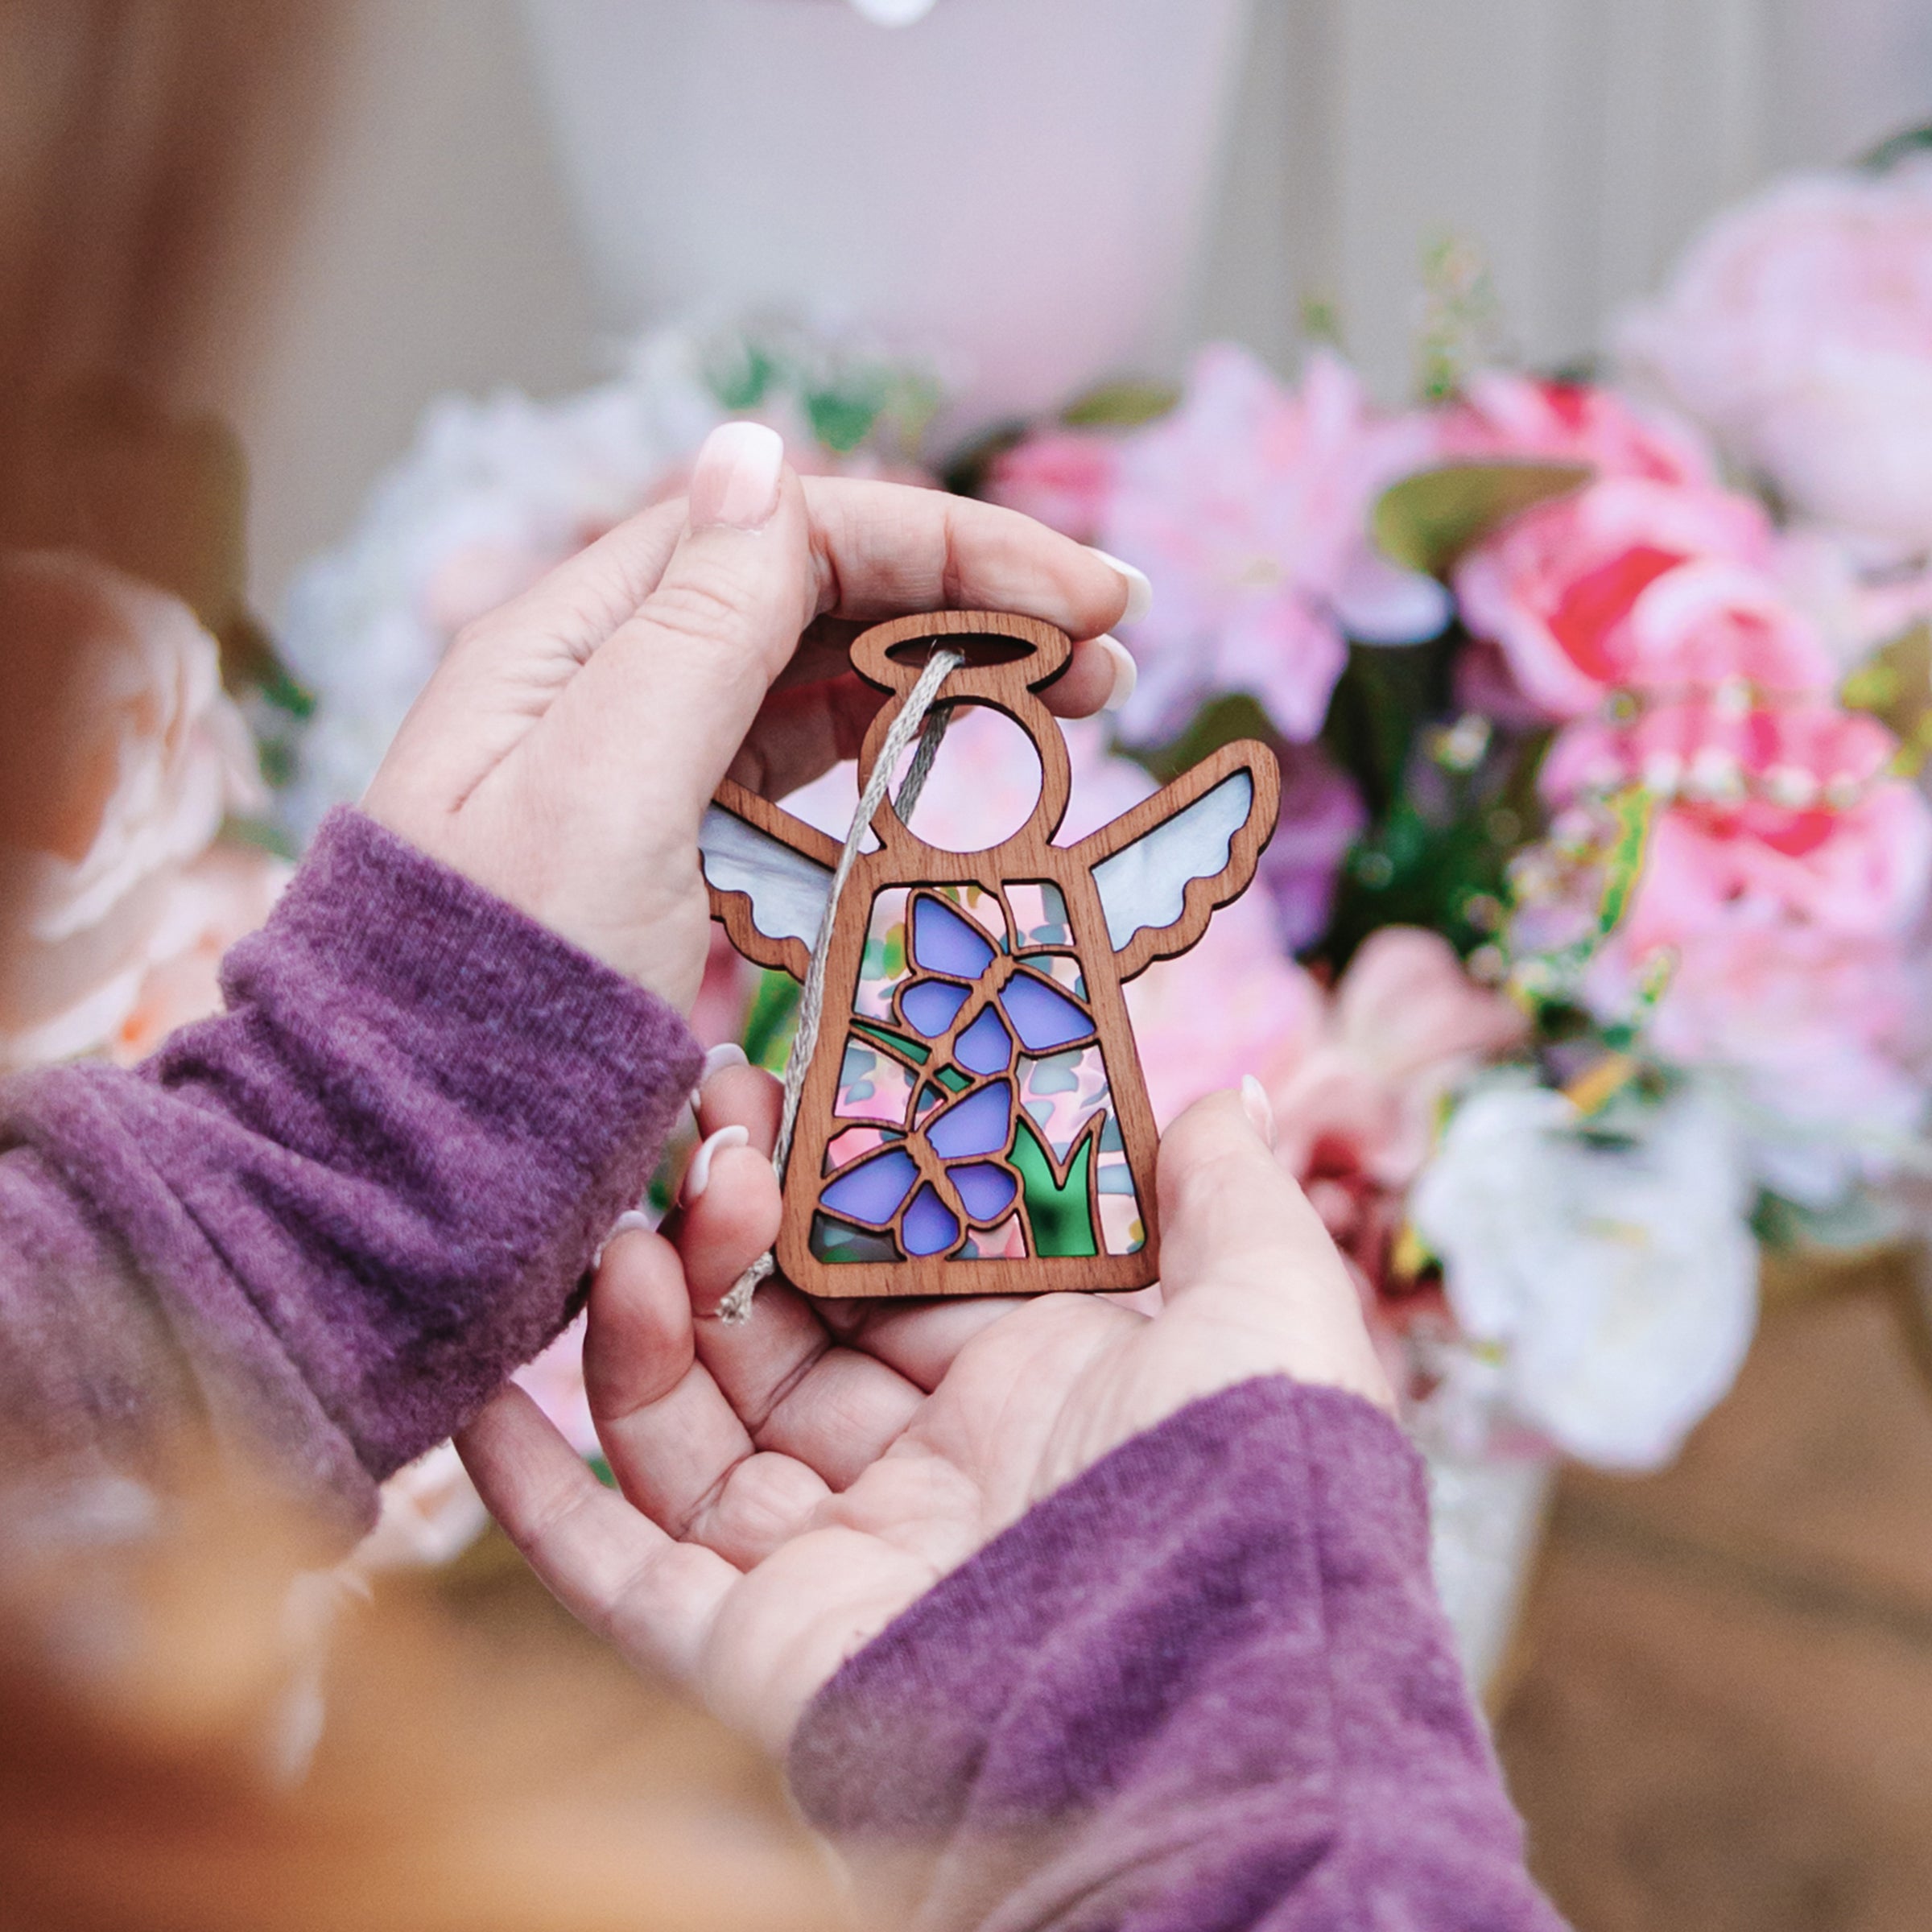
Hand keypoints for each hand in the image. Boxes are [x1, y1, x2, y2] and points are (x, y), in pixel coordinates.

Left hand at [362, 423, 1141, 1008]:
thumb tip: (759, 447)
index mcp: (581, 637)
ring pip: (820, 683)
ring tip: (1068, 702)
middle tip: (1110, 656)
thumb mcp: (603, 789)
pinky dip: (891, 757)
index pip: (796, 536)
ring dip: (947, 676)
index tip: (1089, 600)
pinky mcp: (671, 861)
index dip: (955, 549)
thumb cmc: (495, 987)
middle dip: (971, 607)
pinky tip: (952, 766)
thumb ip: (694, 624)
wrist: (412, 1159)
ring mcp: (644, 774)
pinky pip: (798, 775)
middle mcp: (614, 686)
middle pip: (819, 598)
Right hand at [457, 1064, 1392, 1755]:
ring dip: (634, 1332)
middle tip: (681, 1133)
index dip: (825, 1186)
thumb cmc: (1250, 1489)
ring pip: (690, 1433)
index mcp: (1030, 1391)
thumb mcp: (1270, 1308)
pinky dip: (538, 1492)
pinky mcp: (752, 1649)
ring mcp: (832, 1562)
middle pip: (778, 1340)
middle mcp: (925, 1474)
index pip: (891, 1271)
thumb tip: (1225, 1095)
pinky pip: (617, 1568)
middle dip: (721, 1235)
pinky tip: (479, 1399)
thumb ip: (1229, 1199)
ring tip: (616, 1240)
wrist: (1206, 1715)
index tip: (768, 1088)